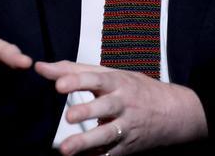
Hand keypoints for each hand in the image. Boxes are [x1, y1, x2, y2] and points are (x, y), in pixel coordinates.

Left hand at [35, 60, 207, 155]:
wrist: (173, 112)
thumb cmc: (135, 89)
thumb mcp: (110, 74)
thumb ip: (74, 71)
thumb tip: (41, 67)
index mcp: (118, 82)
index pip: (97, 79)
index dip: (78, 81)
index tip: (59, 84)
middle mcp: (123, 103)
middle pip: (105, 106)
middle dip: (87, 111)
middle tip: (69, 117)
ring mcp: (127, 126)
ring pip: (107, 134)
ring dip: (87, 142)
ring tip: (66, 149)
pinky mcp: (127, 146)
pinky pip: (110, 154)